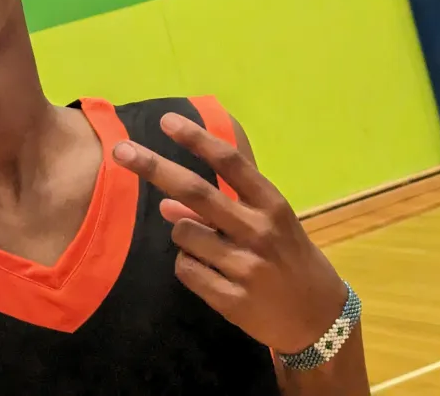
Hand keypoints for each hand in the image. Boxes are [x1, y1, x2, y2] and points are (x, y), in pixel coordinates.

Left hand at [112, 113, 345, 355]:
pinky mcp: (232, 300)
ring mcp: (245, 267)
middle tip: (120, 149)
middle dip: (154, 167)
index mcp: (271, 205)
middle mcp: (259, 231)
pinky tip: (211, 274)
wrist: (319, 318)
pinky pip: (185, 269)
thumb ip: (224, 206)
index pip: (230, 163)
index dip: (196, 139)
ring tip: (209, 247)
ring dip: (182, 233)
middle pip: (196, 192)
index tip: (166, 121)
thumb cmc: (288, 257)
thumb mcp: (268, 222)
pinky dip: (187, 265)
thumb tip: (166, 202)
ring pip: (183, 233)